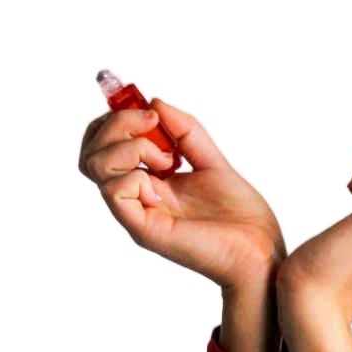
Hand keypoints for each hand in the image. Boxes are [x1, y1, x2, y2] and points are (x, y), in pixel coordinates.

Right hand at [78, 98, 285, 290]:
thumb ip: (184, 130)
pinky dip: (138, 173)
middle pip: (90, 152)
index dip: (115, 118)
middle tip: (154, 123)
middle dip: (116, 124)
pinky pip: (116, 190)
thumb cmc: (241, 216)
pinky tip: (166, 183)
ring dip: (130, 146)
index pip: (103, 144)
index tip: (150, 110)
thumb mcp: (212, 159)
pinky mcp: (144, 229)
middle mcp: (136, 197)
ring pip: (95, 166)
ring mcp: (137, 213)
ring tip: (169, 160)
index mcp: (148, 180)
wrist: (260, 249)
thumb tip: (154, 101)